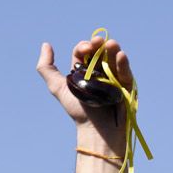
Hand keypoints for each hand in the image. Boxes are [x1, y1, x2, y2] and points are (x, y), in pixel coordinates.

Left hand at [36, 34, 135, 156]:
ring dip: (113, 49)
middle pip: (100, 52)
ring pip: (114, 59)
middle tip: (98, 42)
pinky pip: (125, 72)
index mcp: (84, 71)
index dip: (84, 47)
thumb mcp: (57, 88)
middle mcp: (99, 72)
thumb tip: (46, 44)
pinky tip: (121, 55)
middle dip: (99, 44)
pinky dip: (123, 63)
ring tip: (111, 44)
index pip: (84, 52)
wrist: (95, 129)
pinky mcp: (126, 85)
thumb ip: (47, 68)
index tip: (85, 49)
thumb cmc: (77, 110)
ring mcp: (113, 77)